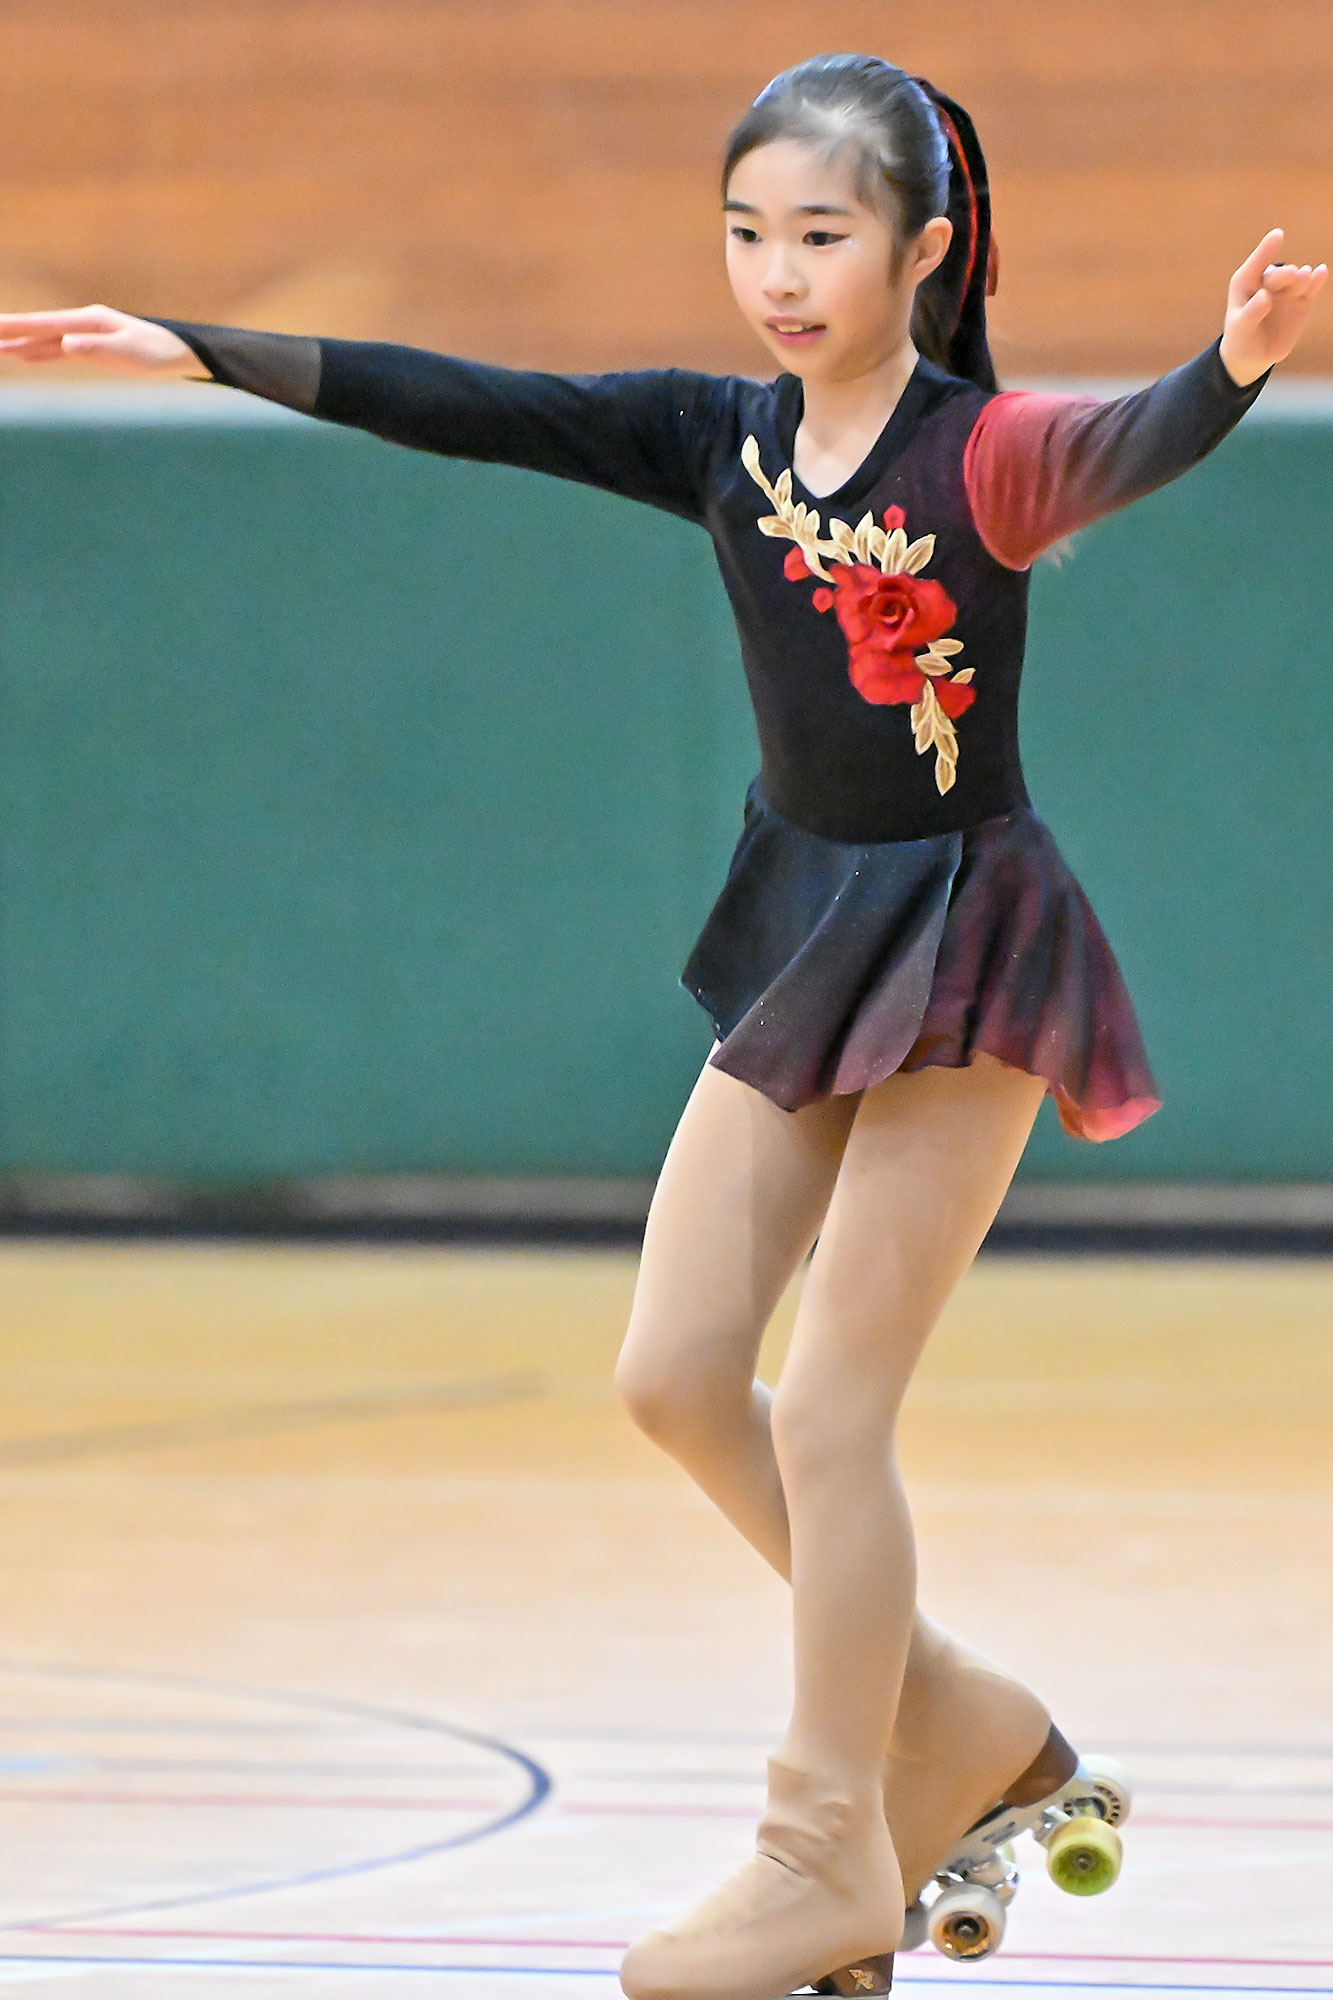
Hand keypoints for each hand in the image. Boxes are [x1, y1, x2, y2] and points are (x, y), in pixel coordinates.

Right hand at [0, 304, 206, 377]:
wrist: (179, 354)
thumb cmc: (158, 353)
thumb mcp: (129, 353)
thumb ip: (97, 349)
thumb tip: (66, 344)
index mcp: (89, 321)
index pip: (45, 324)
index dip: (16, 327)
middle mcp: (84, 324)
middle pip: (39, 328)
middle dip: (10, 332)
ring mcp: (87, 336)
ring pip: (46, 340)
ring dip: (20, 344)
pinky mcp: (93, 349)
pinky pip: (59, 351)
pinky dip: (40, 354)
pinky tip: (24, 357)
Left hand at [1219, 229, 1326, 385]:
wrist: (1253, 355)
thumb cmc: (1241, 336)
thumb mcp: (1240, 327)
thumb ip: (1251, 312)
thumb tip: (1265, 296)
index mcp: (1247, 282)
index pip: (1256, 264)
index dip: (1266, 250)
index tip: (1278, 235)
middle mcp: (1268, 282)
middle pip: (1278, 274)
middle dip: (1284, 274)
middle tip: (1291, 274)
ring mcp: (1287, 290)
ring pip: (1297, 280)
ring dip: (1301, 277)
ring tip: (1304, 277)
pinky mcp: (1302, 300)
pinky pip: (1311, 288)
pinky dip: (1317, 280)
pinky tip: (1321, 272)